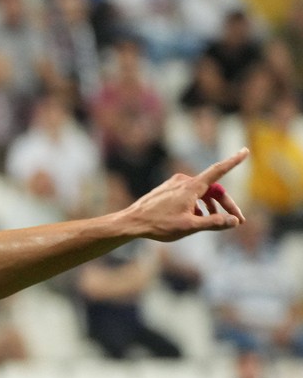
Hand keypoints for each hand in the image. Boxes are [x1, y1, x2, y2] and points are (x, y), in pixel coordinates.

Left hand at [120, 149, 248, 242]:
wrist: (131, 222)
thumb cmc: (159, 225)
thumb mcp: (189, 226)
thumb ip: (214, 223)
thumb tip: (234, 221)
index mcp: (191, 186)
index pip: (218, 170)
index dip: (234, 161)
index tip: (245, 151)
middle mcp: (184, 181)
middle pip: (212, 189)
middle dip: (225, 205)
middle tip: (237, 220)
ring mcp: (174, 184)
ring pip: (200, 193)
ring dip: (210, 207)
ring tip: (212, 223)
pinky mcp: (167, 190)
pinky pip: (188, 195)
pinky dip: (196, 205)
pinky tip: (194, 219)